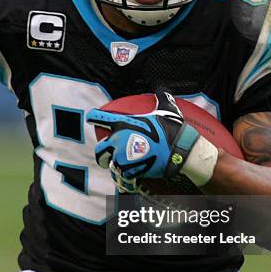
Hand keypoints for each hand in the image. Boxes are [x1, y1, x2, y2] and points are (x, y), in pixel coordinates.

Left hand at [86, 91, 200, 181]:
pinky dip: (126, 181)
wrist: (179, 150)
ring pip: (111, 166)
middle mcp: (118, 140)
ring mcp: (122, 157)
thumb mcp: (167, 109)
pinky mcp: (130, 171)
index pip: (99, 118)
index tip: (90, 119)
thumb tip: (162, 89)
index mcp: (123, 124)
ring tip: (123, 169)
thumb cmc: (173, 129)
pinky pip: (122, 179)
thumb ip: (161, 98)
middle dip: (102, 153)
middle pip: (99, 149)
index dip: (94, 117)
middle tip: (108, 155)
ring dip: (116, 168)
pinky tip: (131, 182)